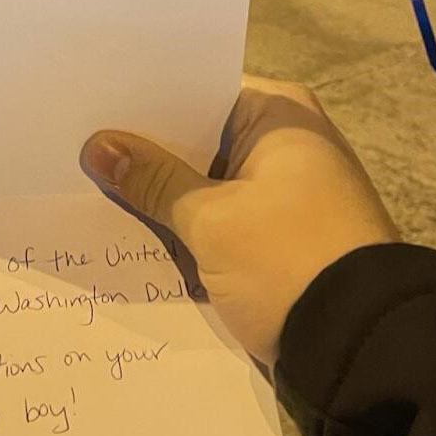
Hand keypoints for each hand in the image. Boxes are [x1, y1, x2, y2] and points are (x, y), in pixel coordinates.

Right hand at [81, 75, 397, 366]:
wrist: (360, 344)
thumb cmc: (287, 260)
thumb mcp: (212, 221)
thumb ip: (153, 181)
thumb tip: (98, 146)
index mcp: (281, 115)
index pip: (198, 90)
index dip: (144, 102)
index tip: (88, 106)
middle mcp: (290, 142)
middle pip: (203, 138)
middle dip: (148, 153)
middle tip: (75, 149)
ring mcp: (289, 192)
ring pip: (210, 182)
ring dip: (166, 195)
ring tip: (90, 191)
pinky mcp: (283, 237)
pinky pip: (225, 218)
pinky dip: (191, 226)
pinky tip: (137, 234)